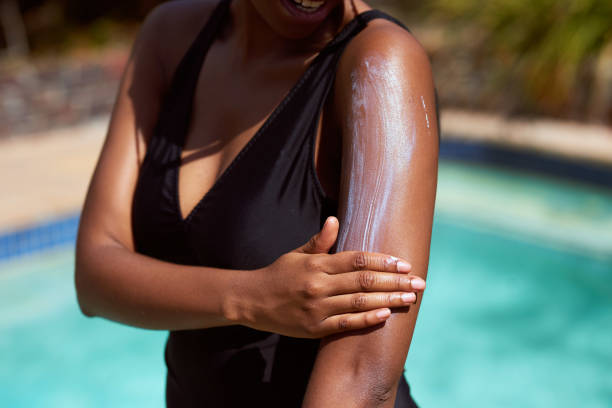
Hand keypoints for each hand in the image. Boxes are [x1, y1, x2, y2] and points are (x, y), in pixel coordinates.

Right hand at [233, 217, 425, 337]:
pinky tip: (386, 314)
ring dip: (388, 300)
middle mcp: (318, 285)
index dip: (383, 261)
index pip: (357, 260)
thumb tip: (335, 220)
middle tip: (419, 282)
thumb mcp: (297, 254)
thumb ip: (319, 241)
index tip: (405, 263)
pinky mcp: (314, 329)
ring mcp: (317, 308)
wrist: (252, 301)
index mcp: (317, 264)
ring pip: (359, 302)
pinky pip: (346, 324)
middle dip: (395, 281)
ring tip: (410, 298)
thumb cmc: (278, 274)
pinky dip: (367, 319)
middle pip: (364, 281)